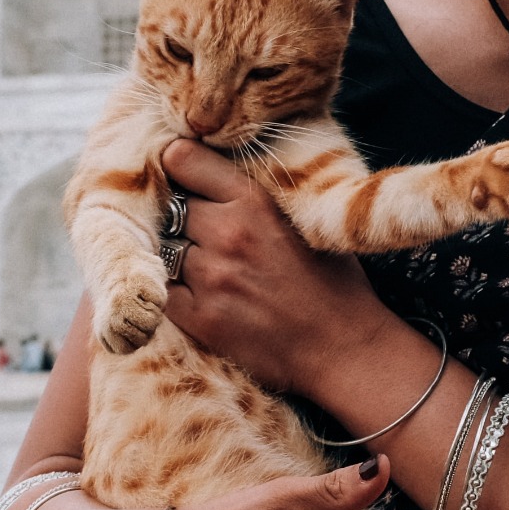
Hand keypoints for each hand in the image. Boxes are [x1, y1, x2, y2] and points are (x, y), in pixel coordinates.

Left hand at [159, 139, 388, 392]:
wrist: (344, 348)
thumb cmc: (335, 284)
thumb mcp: (305, 219)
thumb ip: (258, 198)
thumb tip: (217, 180)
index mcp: (256, 202)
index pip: (185, 160)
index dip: (176, 165)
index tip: (178, 174)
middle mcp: (228, 234)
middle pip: (171, 207)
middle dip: (182, 217)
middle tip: (200, 232)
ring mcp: (211, 277)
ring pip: (165, 249)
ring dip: (179, 255)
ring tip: (207, 267)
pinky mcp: (201, 318)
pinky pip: (164, 290)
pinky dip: (176, 290)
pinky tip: (201, 296)